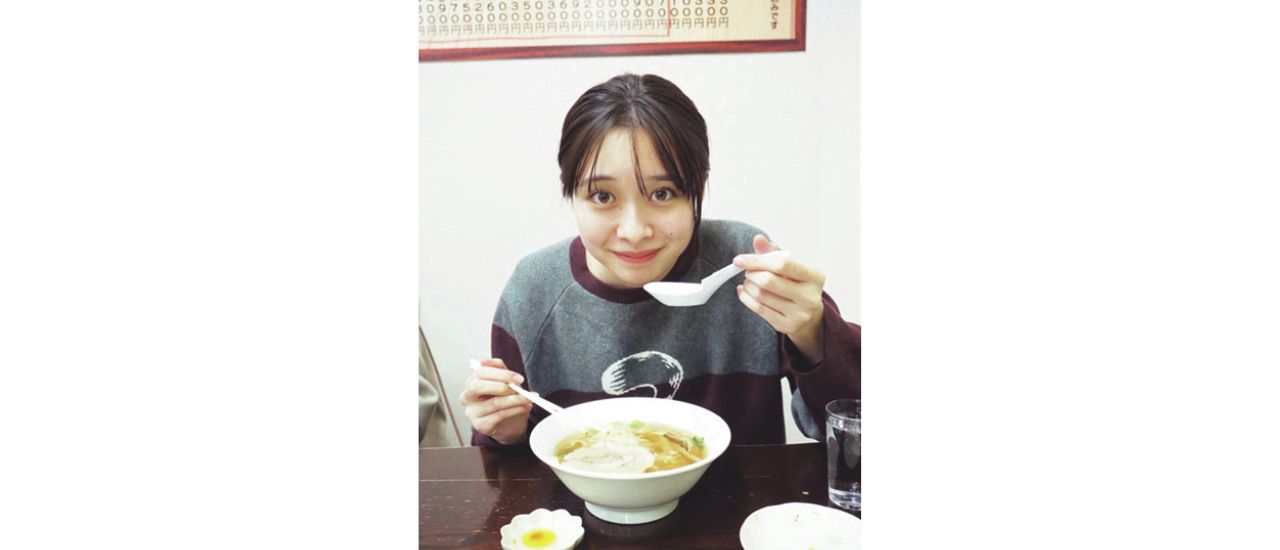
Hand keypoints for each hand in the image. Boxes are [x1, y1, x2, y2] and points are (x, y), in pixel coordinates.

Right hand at [458, 358, 532, 444]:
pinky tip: (525, 407)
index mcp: (471, 382)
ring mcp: (472, 412)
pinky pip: (500, 415)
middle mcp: (467, 397)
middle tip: (518, 387)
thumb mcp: (504, 381)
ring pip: (493, 403)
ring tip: (528, 398)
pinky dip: (516, 410)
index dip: (500, 374)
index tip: (518, 378)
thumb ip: (499, 370)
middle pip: (477, 387)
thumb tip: (491, 361)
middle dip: (501, 385)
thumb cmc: (505, 399)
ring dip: (515, 400)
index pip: (480, 372)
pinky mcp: (481, 425)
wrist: (510, 424)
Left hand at [734, 234, 826, 362]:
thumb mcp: (790, 266)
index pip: (782, 264)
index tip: (739, 259)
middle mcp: (810, 297)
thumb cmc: (797, 284)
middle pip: (768, 281)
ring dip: (748, 285)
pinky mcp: (787, 325)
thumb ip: (773, 252)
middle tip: (747, 271)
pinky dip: (746, 298)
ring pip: (761, 295)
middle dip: (751, 273)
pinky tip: (744, 291)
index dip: (757, 260)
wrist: (809, 315)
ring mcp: (799, 314)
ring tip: (748, 281)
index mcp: (815, 276)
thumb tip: (758, 239)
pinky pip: (759, 309)